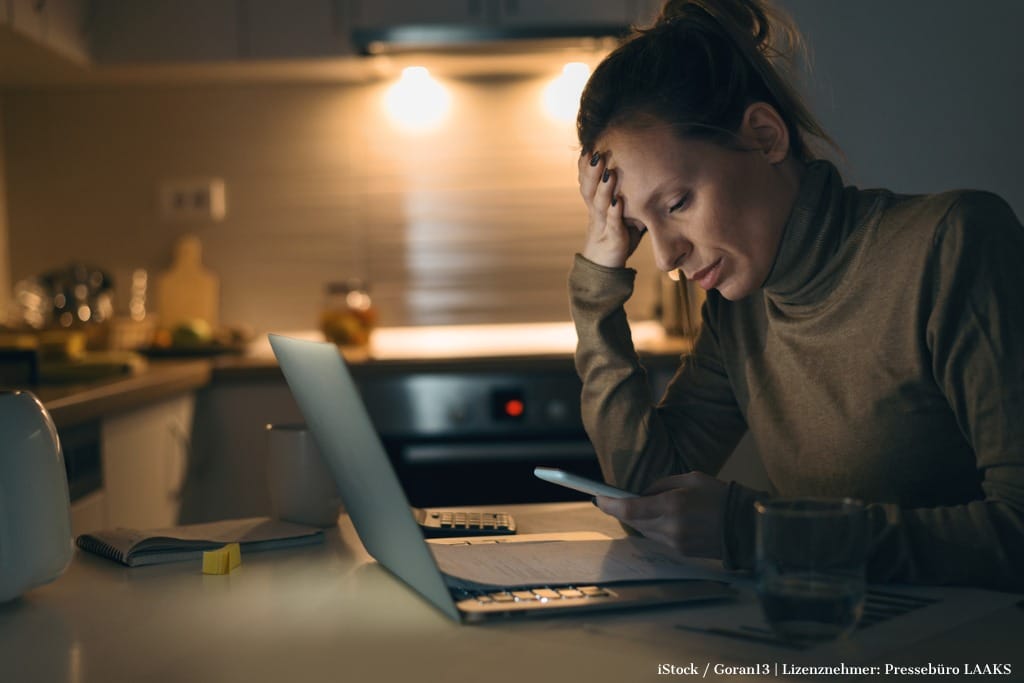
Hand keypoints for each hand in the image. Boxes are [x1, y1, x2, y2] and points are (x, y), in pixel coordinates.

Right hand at [577, 150, 646, 267]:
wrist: (604, 268)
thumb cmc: (616, 236)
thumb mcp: (622, 212)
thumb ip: (630, 195)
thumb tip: (650, 174)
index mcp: (596, 204)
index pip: (587, 181)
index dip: (586, 165)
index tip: (590, 145)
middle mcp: (596, 212)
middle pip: (588, 188)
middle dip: (591, 170)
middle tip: (596, 152)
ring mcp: (602, 225)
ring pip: (598, 203)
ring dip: (603, 187)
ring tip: (608, 171)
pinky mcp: (612, 239)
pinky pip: (612, 224)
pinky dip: (614, 213)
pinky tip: (617, 202)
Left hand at [594, 472, 727, 559]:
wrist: (746, 526)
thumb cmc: (720, 496)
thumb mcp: (690, 479)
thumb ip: (662, 485)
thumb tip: (642, 493)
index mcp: (673, 505)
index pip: (630, 508)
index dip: (610, 504)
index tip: (598, 498)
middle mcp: (671, 527)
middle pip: (633, 521)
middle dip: (622, 510)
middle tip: (612, 499)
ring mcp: (676, 543)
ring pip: (643, 531)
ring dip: (638, 519)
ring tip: (641, 505)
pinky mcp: (681, 552)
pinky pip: (657, 539)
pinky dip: (653, 527)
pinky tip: (658, 518)